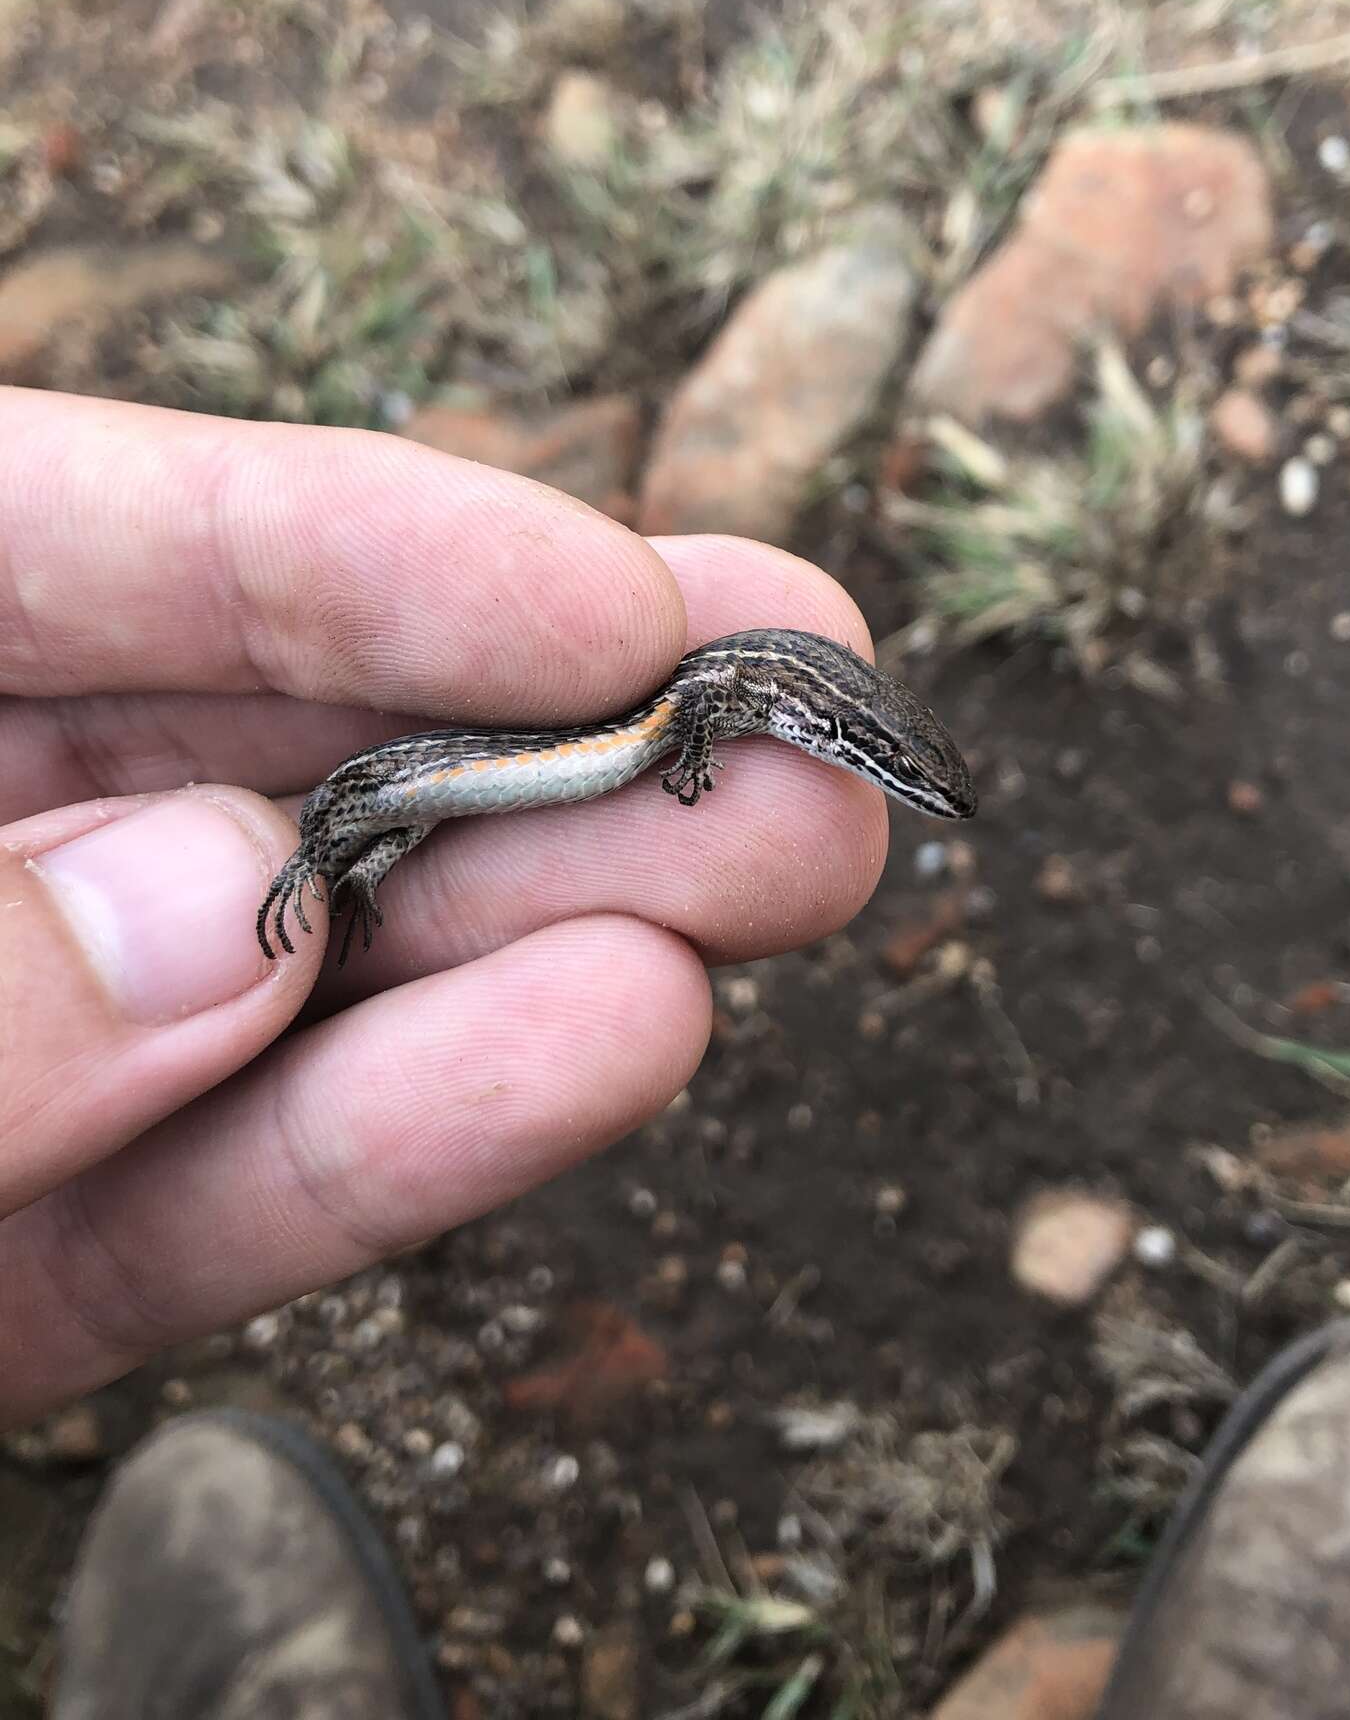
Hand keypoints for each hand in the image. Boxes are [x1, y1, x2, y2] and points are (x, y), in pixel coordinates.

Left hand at [0, 388, 887, 1423]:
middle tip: (800, 715)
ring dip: (548, 922)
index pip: (88, 542)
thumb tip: (219, 911)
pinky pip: (210, 1205)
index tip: (608, 599)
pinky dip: (404, 1141)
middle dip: (541, 732)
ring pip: (286, 981)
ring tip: (782, 870)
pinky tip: (610, 1042)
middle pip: (252, 752)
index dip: (357, 552)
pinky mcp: (10, 1278)